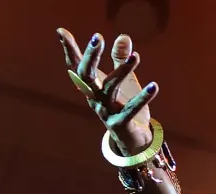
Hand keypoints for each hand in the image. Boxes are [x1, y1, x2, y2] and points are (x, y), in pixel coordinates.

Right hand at [56, 29, 157, 152]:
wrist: (132, 140)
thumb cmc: (124, 106)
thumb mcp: (123, 80)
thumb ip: (120, 59)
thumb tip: (123, 36)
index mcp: (92, 87)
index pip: (77, 66)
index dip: (69, 50)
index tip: (61, 31)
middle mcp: (94, 98)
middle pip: (86, 76)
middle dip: (91, 56)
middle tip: (97, 37)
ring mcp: (106, 112)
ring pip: (109, 89)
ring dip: (122, 71)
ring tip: (135, 56)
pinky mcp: (120, 124)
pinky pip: (130, 110)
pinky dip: (143, 98)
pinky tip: (154, 86)